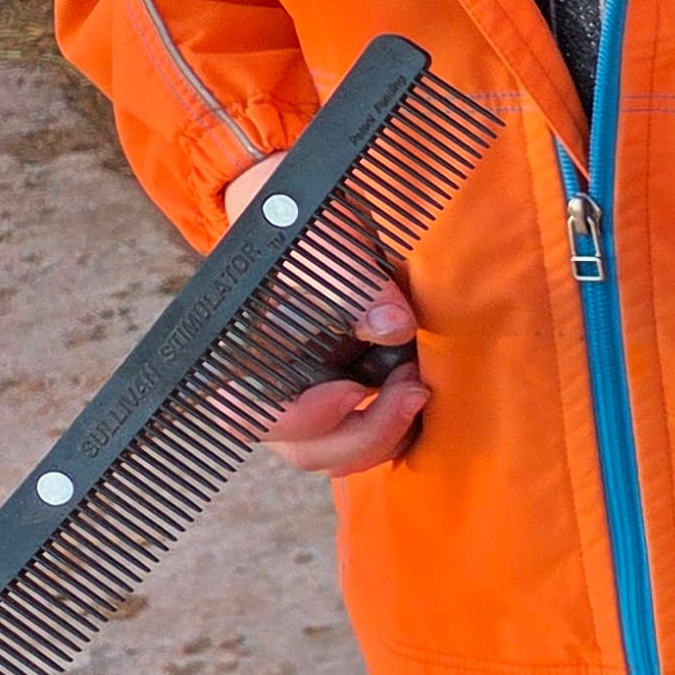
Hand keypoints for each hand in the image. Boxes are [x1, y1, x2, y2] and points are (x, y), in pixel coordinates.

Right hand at [226, 152, 428, 476]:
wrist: (323, 219)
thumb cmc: (308, 227)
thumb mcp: (325, 240)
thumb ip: (351, 281)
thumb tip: (393, 327)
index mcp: (246, 355)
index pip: (252, 415)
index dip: (304, 418)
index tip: (356, 392)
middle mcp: (277, 389)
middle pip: (308, 452)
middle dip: (367, 432)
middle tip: (413, 389)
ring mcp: (316, 400)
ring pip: (344, 455)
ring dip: (391, 433)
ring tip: (422, 385)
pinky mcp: (357, 400)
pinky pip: (377, 440)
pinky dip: (406, 429)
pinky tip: (428, 394)